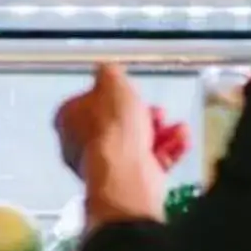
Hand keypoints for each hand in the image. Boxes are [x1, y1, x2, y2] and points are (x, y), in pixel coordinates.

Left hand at [56, 61, 167, 227]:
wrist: (126, 172)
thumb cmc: (112, 128)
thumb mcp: (112, 82)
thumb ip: (109, 72)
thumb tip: (107, 71)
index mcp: (69, 120)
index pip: (87, 102)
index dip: (111, 95)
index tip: (127, 91)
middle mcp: (82, 145)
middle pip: (117, 123)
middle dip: (142, 114)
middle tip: (155, 110)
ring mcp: (106, 165)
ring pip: (137, 142)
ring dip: (161, 131)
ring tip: (175, 125)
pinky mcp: (129, 180)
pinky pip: (151, 160)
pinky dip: (168, 148)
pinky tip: (181, 138)